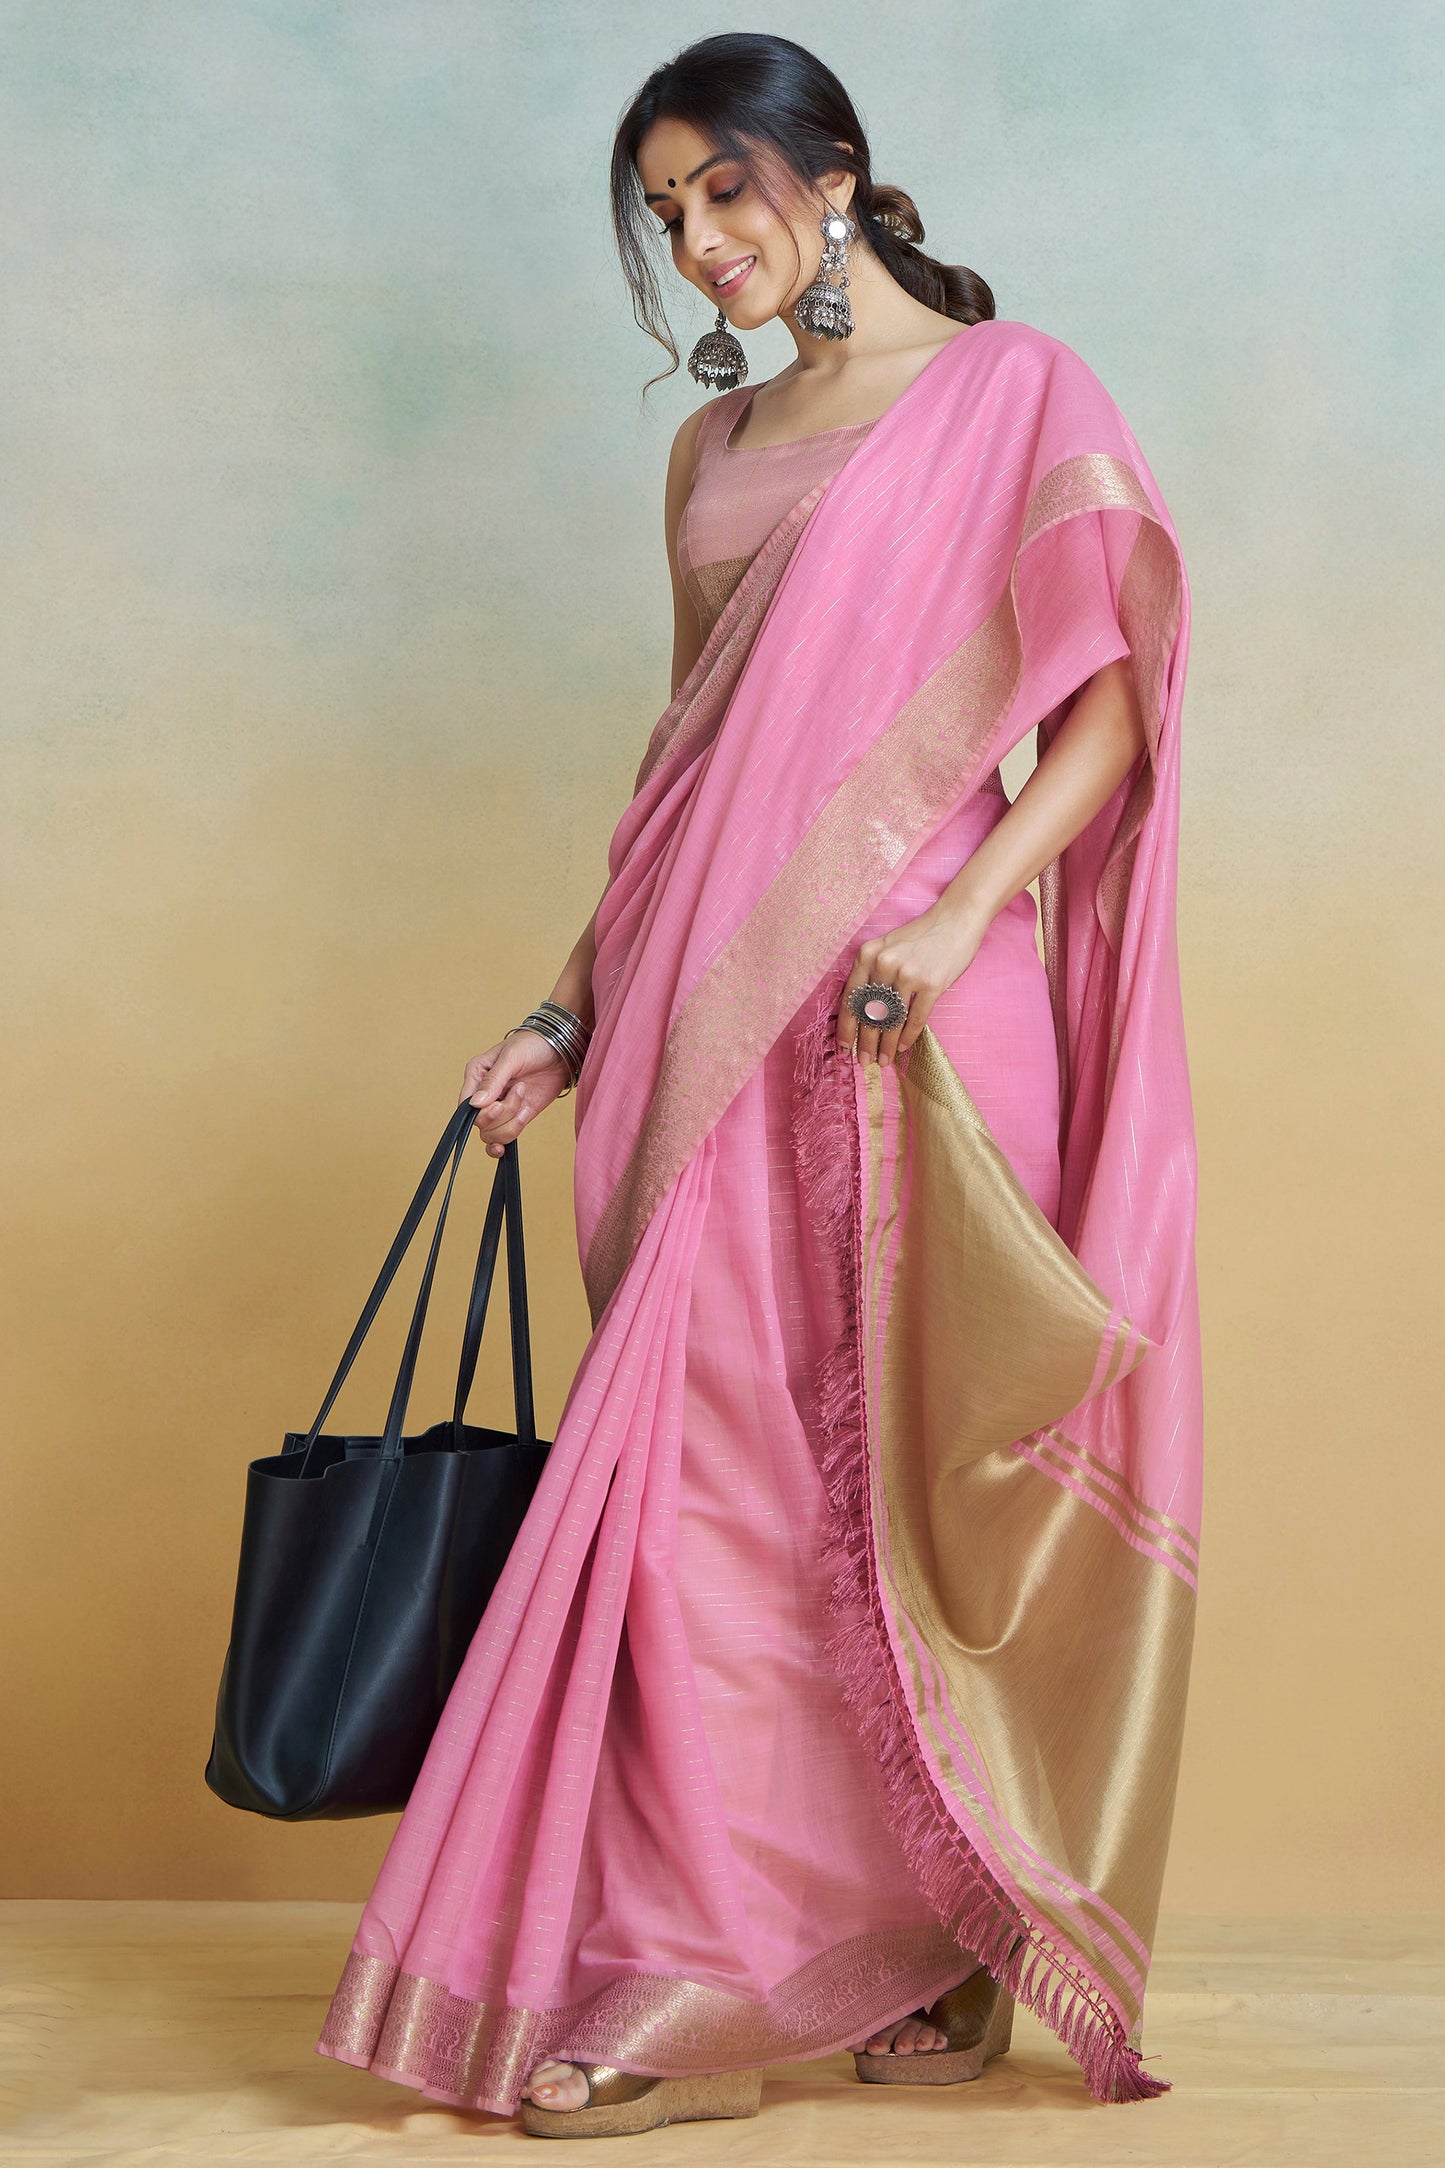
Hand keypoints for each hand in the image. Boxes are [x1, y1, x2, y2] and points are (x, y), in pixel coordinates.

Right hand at [460, 1030, 572, 1156]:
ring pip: (492, 1134)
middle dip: (502, 1113)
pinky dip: (513, 1133)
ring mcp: (500, 1107)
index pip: (465, 1105)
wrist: (561, 1051)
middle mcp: (485, 1094)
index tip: (498, 1104)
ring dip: (511, 1122)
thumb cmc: (533, 1044)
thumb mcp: (512, 1057)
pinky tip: (524, 1116)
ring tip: (525, 1100)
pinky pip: (505, 1137)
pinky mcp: (515, 1116)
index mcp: (477, 1075)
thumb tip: (475, 1103)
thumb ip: (493, 1080)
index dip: (481, 1111)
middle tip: (520, 1090)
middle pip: (480, 1122)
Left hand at [836, 900, 990, 1066]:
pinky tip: (903, 1048)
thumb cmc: (920, 936)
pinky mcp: (932, 984)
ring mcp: (909, 974)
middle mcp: (885, 964)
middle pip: (870, 1013)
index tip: (843, 1047)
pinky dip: (908, 1036)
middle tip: (864, 1061)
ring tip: (884, 1061)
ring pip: (892, 1020)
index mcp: (867, 955)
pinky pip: (916, 1018)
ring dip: (887, 1045)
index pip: (850, 999)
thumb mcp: (887, 947)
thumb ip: (872, 973)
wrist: (956, 919)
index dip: (846, 1027)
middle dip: (865, 1042)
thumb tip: (861, 1013)